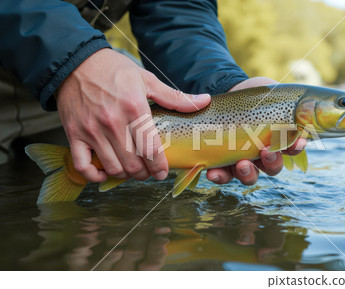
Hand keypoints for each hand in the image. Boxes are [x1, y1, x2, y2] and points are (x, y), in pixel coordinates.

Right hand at [57, 48, 209, 182]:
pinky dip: (94, 176)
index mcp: (134, 107)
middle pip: (133, 164)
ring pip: (112, 168)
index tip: (163, 172)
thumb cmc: (114, 70)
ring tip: (132, 170)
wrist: (76, 62)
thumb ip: (175, 97)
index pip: (150, 148)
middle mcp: (112, 122)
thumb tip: (204, 101)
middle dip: (145, 174)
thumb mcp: (147, 79)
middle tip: (149, 171)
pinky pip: (82, 166)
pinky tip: (105, 173)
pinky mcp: (73, 134)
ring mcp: (91, 130)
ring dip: (125, 175)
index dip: (159, 166)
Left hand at [206, 77, 306, 185]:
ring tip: (242, 164)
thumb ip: (266, 90)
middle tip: (266, 152)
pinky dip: (220, 176)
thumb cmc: (251, 95)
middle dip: (273, 163)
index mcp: (278, 138)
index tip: (298, 142)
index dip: (296, 148)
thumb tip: (226, 99)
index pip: (292, 148)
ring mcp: (244, 160)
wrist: (226, 95)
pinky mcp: (224, 162)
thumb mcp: (263, 87)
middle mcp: (263, 153)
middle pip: (273, 167)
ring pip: (250, 176)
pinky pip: (224, 175)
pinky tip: (213, 172)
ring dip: (248, 174)